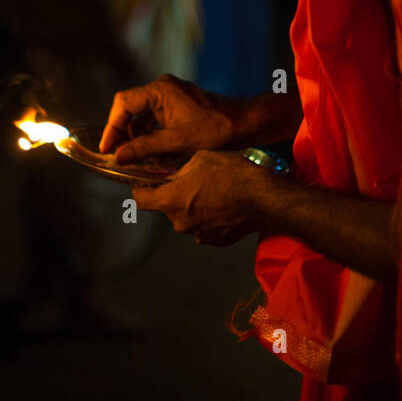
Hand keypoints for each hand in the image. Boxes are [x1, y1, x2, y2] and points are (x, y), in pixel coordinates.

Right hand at [99, 74, 234, 161]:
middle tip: (115, 154)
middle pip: (130, 107)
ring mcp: (170, 94)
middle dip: (122, 131)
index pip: (124, 103)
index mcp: (160, 90)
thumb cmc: (213, 130)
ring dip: (135, 134)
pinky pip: (154, 116)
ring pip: (142, 114)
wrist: (242, 123)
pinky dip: (148, 133)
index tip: (107, 148)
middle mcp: (162, 87)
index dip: (111, 126)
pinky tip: (146, 151)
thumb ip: (144, 148)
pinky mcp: (177, 103)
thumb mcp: (176, 142)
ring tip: (129, 157)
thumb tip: (118, 156)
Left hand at [129, 150, 267, 244]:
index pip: (141, 200)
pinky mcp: (216, 241)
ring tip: (214, 192)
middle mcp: (180, 222)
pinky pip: (205, 227)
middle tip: (192, 182)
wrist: (261, 196)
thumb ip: (180, 171)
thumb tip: (176, 176)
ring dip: (194, 207)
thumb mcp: (200, 159)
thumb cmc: (230, 174)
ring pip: (187, 218)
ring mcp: (198, 234)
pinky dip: (210, 218)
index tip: (145, 184)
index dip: (141, 190)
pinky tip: (224, 205)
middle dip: (175, 196)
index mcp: (171, 200)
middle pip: (167, 208)